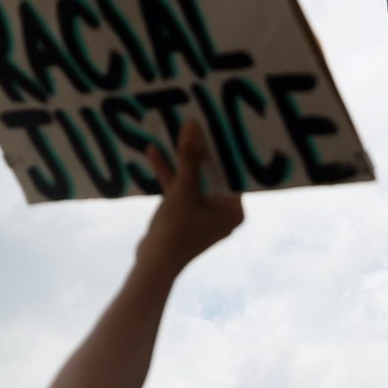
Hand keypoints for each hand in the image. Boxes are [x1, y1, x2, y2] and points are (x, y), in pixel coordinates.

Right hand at [137, 122, 243, 276]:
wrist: (154, 262)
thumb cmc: (177, 228)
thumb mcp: (183, 190)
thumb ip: (189, 159)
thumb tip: (194, 128)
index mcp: (234, 209)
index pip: (233, 172)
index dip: (224, 149)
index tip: (218, 125)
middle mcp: (224, 212)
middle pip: (213, 174)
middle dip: (201, 151)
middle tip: (196, 124)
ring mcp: (204, 214)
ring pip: (195, 181)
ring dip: (182, 161)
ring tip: (175, 132)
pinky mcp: (186, 216)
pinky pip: (182, 190)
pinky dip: (170, 175)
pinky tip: (154, 153)